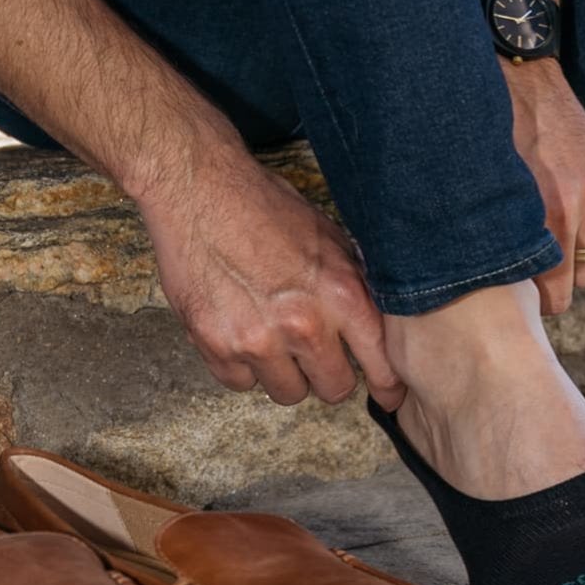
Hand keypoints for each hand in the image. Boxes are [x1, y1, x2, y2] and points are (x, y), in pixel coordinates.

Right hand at [138, 150, 405, 409]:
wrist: (197, 188)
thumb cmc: (263, 205)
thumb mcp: (328, 237)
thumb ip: (355, 284)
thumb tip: (379, 323)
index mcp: (340, 294)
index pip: (380, 364)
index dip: (386, 386)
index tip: (387, 396)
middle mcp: (303, 324)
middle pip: (334, 389)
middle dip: (328, 374)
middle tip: (316, 354)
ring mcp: (256, 339)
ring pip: (287, 392)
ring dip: (283, 372)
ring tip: (272, 334)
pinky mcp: (215, 345)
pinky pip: (240, 383)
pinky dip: (241, 365)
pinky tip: (239, 329)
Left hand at [502, 57, 584, 314]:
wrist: (519, 79)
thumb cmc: (489, 139)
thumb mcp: (488, 193)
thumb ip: (505, 236)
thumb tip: (502, 278)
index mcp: (542, 214)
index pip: (557, 284)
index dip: (548, 302)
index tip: (539, 307)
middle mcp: (574, 204)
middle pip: (582, 272)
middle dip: (564, 284)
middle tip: (545, 286)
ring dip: (578, 254)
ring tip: (555, 249)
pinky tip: (572, 218)